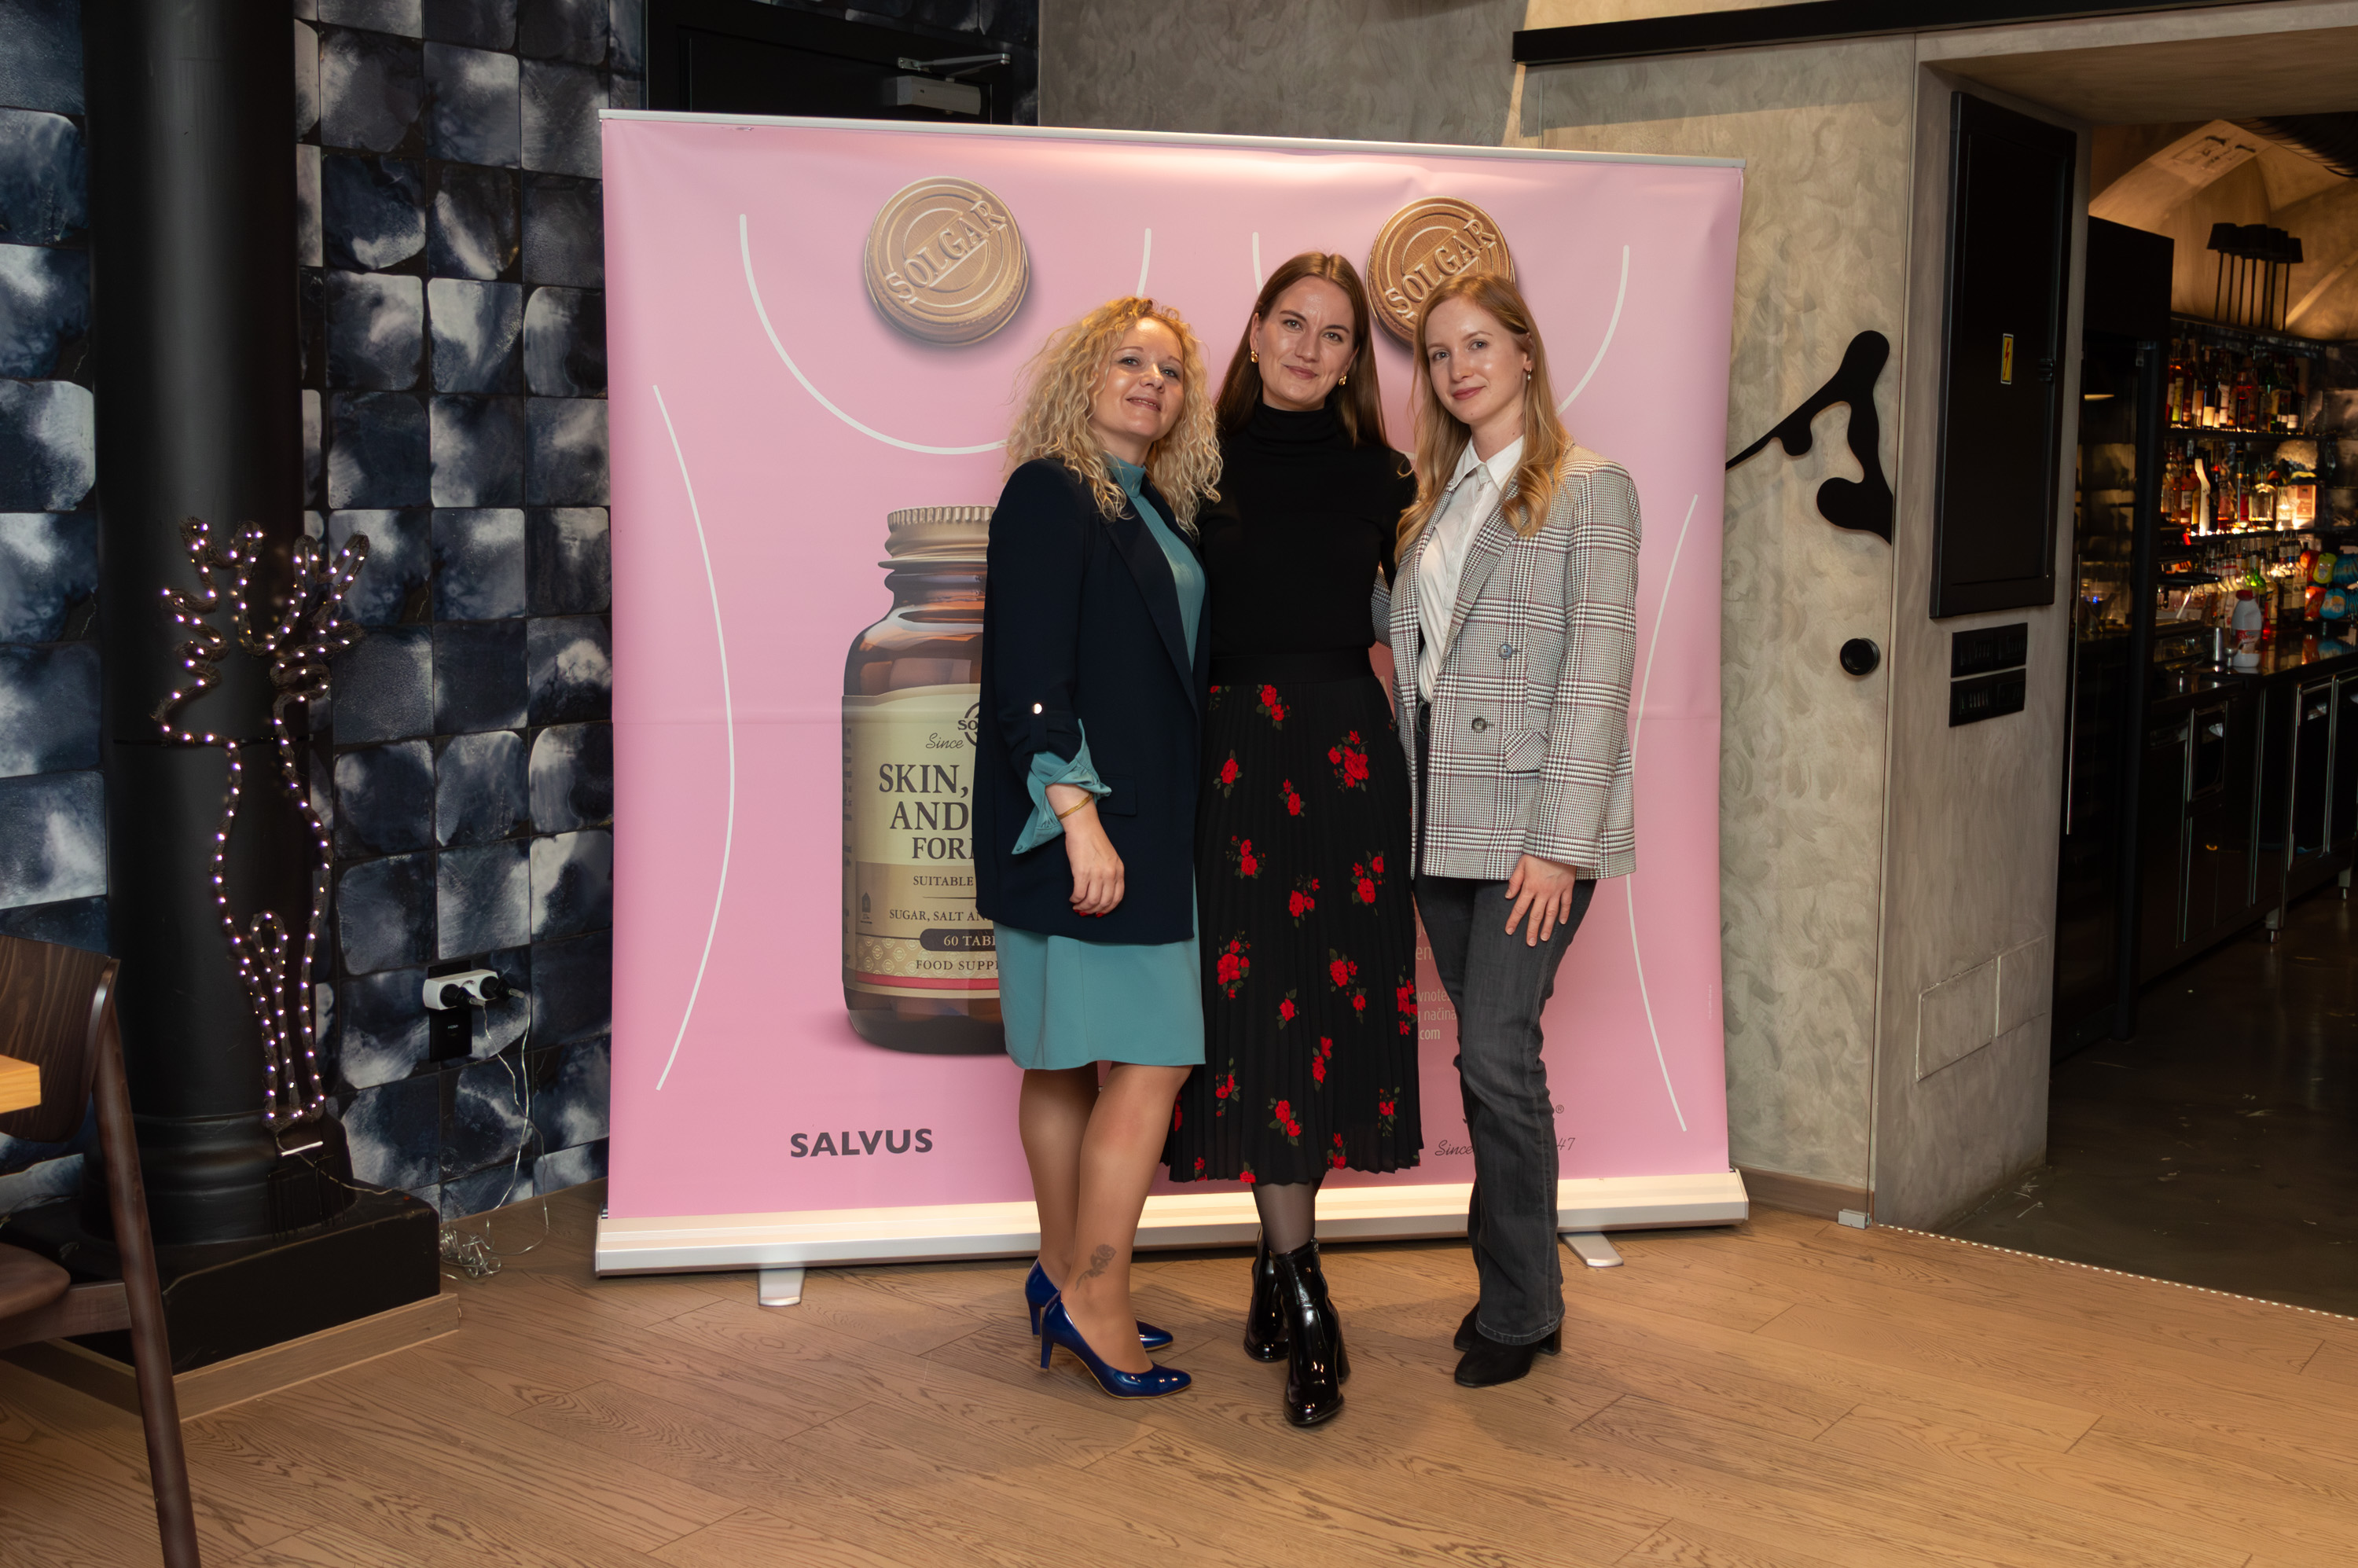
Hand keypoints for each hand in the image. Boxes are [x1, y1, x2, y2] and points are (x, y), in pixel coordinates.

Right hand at [1049, 786, 1124, 915]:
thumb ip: (1110, 874)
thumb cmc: (1094, 840)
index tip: (1099, 912)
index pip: (1117, 898)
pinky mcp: (1082, 872)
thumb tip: (1101, 892)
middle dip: (1093, 910)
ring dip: (1083, 907)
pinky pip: (1079, 894)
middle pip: (1104, 902)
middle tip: (1085, 911)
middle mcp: (1110, 874)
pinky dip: (1075, 900)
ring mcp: (1097, 873)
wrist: (1083, 827)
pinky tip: (1072, 898)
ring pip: (1092, 901)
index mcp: (1119, 870)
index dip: (1107, 909)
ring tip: (1077, 906)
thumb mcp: (1111, 858)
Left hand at [1503, 854, 1580, 946]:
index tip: (1509, 931)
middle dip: (1531, 930)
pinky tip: (1562, 922)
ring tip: (1543, 938)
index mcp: (1530, 886)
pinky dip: (1565, 913)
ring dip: (1547, 927)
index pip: (1519, 908)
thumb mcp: (1522, 862)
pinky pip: (1566, 903)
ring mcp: (1557, 891)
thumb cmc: (1539, 851)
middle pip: (1536, 915)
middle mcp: (1543, 892)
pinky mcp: (1567, 887)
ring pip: (1551, 913)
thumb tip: (1508, 896)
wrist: (1559, 844)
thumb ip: (1515, 880)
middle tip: (1529, 943)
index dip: (1513, 920)